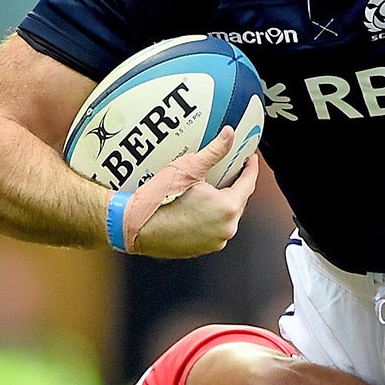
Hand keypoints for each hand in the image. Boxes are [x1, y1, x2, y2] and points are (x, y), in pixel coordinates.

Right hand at [122, 129, 260, 256]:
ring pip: (225, 218)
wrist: (134, 225)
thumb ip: (214, 151)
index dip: (250, 169)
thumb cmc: (159, 198)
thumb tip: (229, 134)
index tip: (250, 159)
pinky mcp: (201, 250)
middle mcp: (226, 229)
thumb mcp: (188, 168)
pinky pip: (212, 230)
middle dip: (236, 185)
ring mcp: (214, 243)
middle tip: (230, 170)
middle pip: (238, 202)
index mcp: (227, 209)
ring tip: (211, 188)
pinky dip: (209, 218)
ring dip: (222, 203)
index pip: (248, 184)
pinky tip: (197, 207)